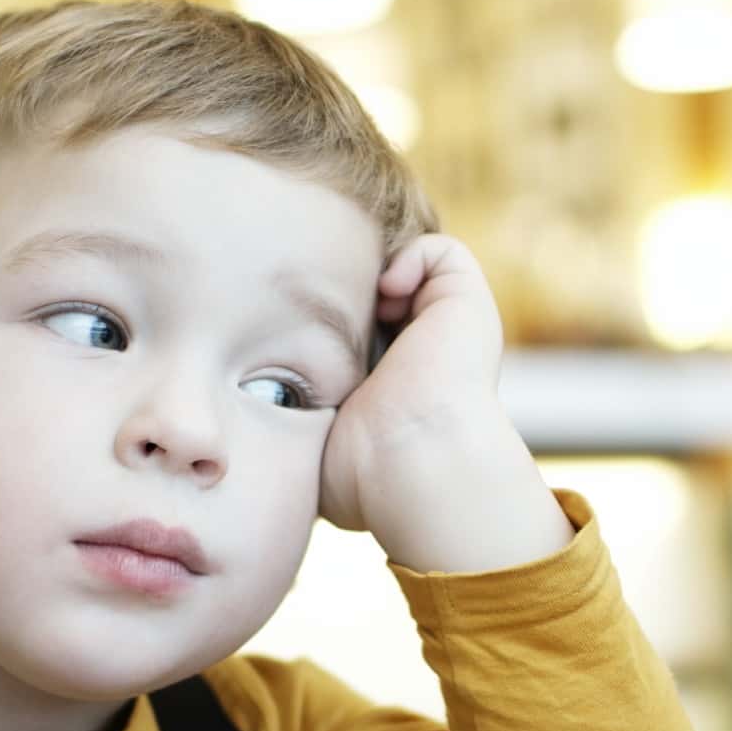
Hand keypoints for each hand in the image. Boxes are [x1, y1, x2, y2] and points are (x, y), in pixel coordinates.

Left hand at [320, 236, 570, 571]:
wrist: (415, 463)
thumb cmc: (365, 478)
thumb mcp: (316, 454)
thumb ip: (297, 432)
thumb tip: (264, 435)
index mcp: (397, 386)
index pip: (362, 335)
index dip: (330, 323)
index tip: (302, 327)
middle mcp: (428, 353)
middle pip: (385, 297)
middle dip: (351, 287)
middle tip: (322, 302)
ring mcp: (449, 327)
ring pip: (415, 270)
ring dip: (381, 273)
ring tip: (362, 302)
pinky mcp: (467, 303)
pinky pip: (442, 252)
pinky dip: (411, 258)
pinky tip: (387, 294)